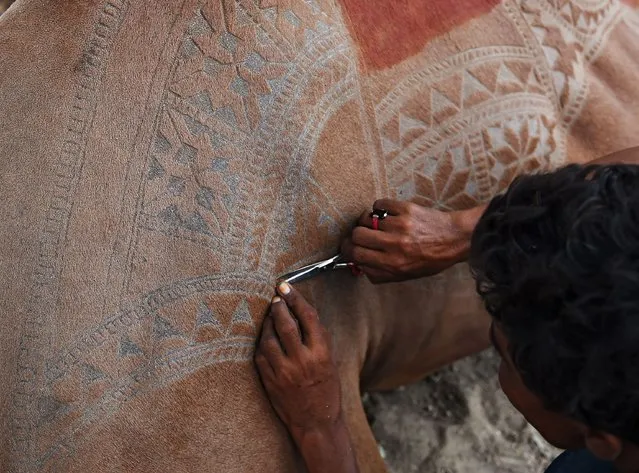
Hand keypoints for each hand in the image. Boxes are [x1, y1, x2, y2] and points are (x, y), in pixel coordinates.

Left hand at [255, 282, 341, 440]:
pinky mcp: (270, 381)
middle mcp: (302, 361)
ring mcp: (283, 372)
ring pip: (268, 338)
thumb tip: (303, 312)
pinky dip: (261, 342)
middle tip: (276, 297)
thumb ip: (318, 338)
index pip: (308, 317)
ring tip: (269, 315)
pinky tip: (264, 336)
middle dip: (278, 306)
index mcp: (321, 354)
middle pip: (285, 324)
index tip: (286, 286)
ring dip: (267, 323)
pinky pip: (260, 355)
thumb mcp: (330, 361)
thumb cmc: (327, 390)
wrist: (316, 423)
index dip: (296, 298)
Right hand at [341, 199, 481, 283]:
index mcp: (393, 264)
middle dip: (354, 236)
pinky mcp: (405, 209)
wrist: (454, 238)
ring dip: (367, 221)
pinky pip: (379, 205)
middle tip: (358, 235)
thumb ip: (381, 273)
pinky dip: (379, 208)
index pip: (357, 255)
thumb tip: (359, 265)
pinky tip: (386, 214)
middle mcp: (394, 245)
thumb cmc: (431, 259)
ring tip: (375, 223)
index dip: (348, 250)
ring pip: (365, 219)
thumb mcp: (406, 275)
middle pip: (356, 235)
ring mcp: (399, 225)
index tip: (348, 247)